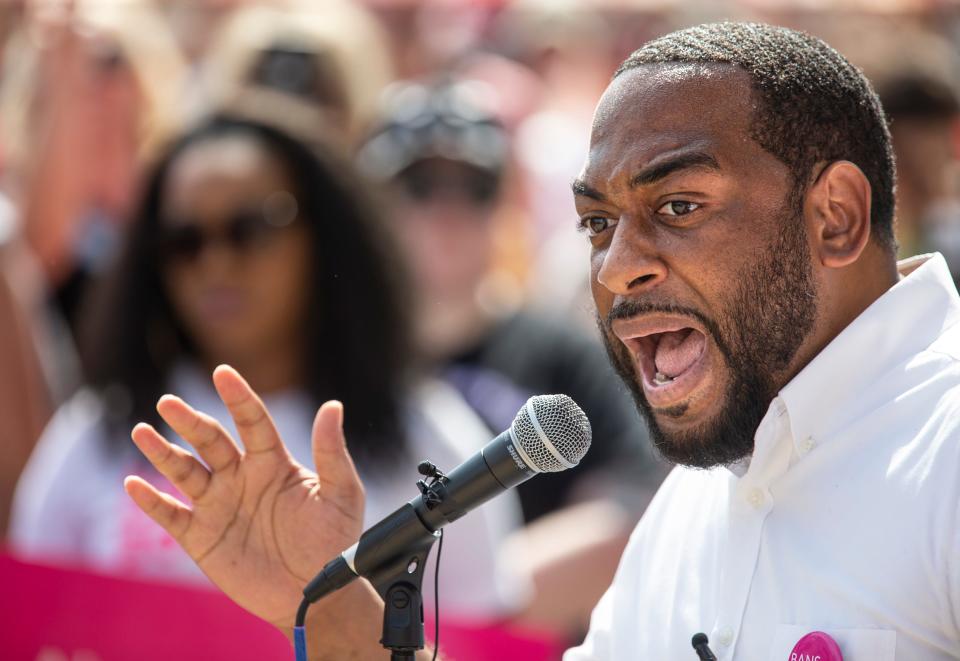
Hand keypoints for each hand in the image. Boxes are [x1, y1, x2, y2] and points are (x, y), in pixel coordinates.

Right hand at [124, 365, 366, 631]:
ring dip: (162, 452)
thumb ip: (332, 452)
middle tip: (170, 402)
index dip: (238, 397)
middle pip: (210, 441)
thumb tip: (333, 405)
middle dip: (190, 421)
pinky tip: (134, 483)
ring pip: (184, 471)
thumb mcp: (341, 494)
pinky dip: (151, 500)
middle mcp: (241, 477)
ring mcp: (219, 505)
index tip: (223, 373)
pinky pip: (170, 515)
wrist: (316, 593)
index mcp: (273, 462)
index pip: (252, 421)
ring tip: (142, 431)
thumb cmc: (334, 542)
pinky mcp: (201, 537)